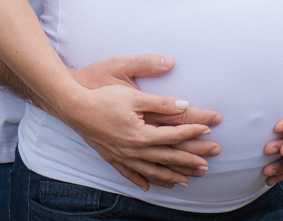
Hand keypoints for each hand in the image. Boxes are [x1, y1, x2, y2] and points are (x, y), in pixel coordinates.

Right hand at [66, 55, 217, 190]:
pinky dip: (142, 181)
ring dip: (170, 177)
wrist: (74, 108)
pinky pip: (130, 174)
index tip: (208, 130)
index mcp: (141, 134)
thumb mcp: (133, 95)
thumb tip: (184, 105)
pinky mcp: (112, 157)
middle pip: (167, 158)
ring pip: (151, 171)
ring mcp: (122, 156)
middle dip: (189, 161)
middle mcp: (133, 150)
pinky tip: (149, 187)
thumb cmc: (103, 98)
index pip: (173, 135)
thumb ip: (160, 102)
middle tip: (207, 165)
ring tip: (186, 181)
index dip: (192, 132)